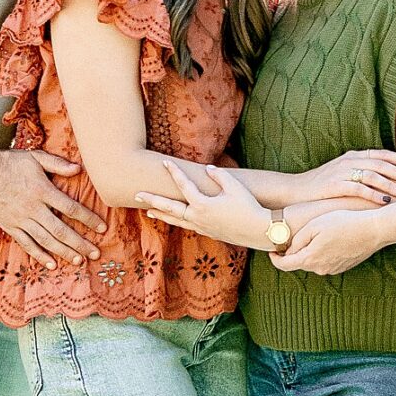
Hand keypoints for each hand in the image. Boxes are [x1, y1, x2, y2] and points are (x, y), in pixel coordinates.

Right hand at [0, 148, 104, 267]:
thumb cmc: (10, 162)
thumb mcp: (35, 157)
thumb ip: (57, 163)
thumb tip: (79, 169)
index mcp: (42, 190)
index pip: (70, 208)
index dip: (88, 219)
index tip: (102, 228)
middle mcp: (32, 208)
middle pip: (60, 230)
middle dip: (79, 243)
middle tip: (95, 253)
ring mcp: (20, 219)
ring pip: (45, 240)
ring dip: (63, 252)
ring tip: (79, 260)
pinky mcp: (9, 226)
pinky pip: (26, 244)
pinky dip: (39, 255)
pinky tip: (52, 264)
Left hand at [136, 162, 275, 248]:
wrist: (259, 231)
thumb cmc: (249, 206)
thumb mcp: (235, 187)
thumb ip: (219, 176)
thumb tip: (207, 168)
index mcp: (202, 204)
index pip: (184, 185)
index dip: (174, 172)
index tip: (164, 163)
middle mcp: (197, 217)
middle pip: (170, 208)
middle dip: (152, 200)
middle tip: (136, 194)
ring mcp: (202, 227)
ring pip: (176, 220)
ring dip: (162, 214)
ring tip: (148, 211)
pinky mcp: (208, 233)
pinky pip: (187, 226)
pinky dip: (177, 221)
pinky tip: (174, 219)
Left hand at [270, 206, 388, 275]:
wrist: (374, 230)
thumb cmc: (344, 222)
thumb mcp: (314, 225)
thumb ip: (298, 240)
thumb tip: (288, 251)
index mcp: (310, 259)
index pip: (284, 265)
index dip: (275, 259)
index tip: (271, 251)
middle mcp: (320, 269)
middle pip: (299, 263)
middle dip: (293, 253)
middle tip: (290, 238)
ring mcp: (333, 269)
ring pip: (314, 262)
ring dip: (309, 252)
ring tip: (312, 235)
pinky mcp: (344, 266)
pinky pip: (327, 261)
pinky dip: (323, 253)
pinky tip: (329, 239)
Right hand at [297, 147, 395, 205]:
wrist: (295, 190)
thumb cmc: (322, 185)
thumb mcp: (343, 172)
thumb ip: (361, 171)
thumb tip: (385, 178)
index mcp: (353, 156)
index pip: (381, 154)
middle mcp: (349, 161)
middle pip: (380, 163)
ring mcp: (341, 172)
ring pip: (372, 175)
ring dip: (390, 183)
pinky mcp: (334, 185)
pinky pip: (358, 188)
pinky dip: (373, 194)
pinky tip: (385, 200)